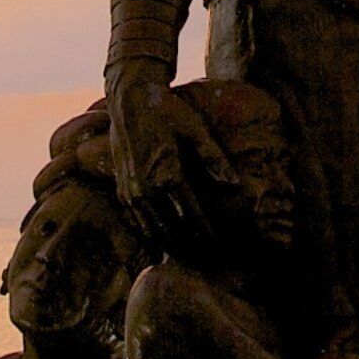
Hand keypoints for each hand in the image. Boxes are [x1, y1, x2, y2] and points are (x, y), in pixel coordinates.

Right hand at [108, 64, 227, 254]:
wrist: (129, 99)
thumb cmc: (167, 110)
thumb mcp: (195, 129)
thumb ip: (214, 159)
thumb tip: (235, 185)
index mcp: (168, 174)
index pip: (192, 216)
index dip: (208, 234)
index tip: (223, 246)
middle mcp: (147, 188)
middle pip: (174, 230)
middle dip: (193, 246)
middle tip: (211, 258)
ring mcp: (132, 192)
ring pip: (154, 231)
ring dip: (173, 246)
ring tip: (192, 258)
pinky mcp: (123, 190)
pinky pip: (139, 223)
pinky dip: (154, 236)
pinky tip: (166, 245)